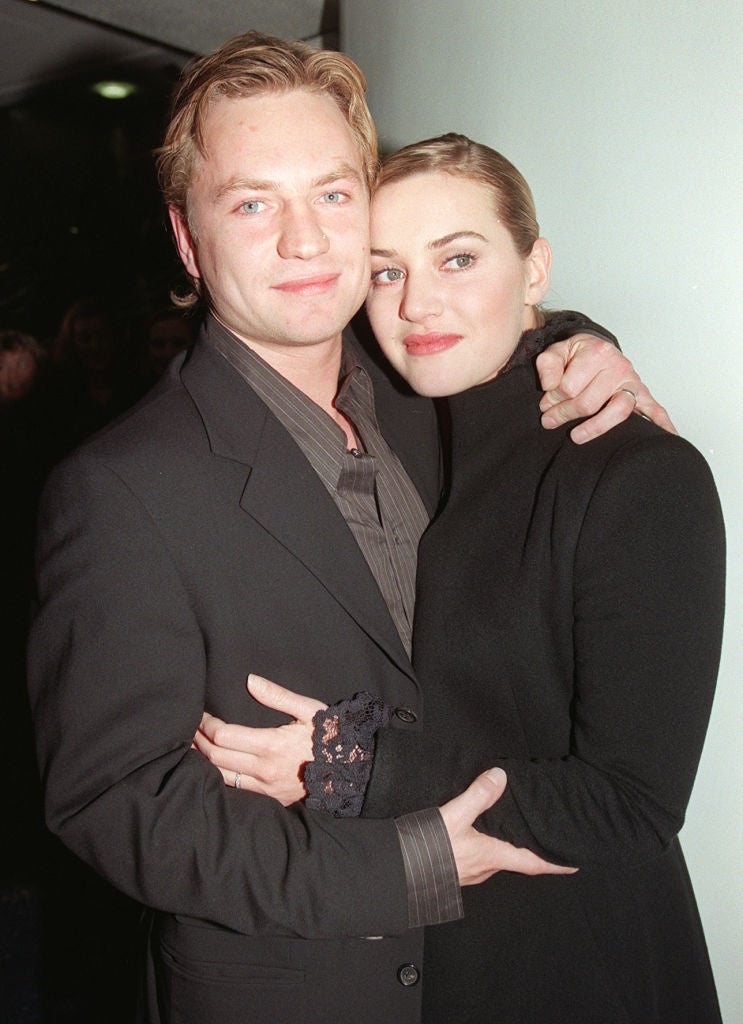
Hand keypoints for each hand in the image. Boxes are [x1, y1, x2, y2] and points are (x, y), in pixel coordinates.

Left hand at [193, 674, 326, 805]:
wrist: (353, 770)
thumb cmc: (331, 735)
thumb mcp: (309, 709)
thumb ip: (277, 696)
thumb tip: (250, 681)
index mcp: (271, 745)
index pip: (224, 736)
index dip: (206, 725)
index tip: (200, 715)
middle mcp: (264, 770)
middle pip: (216, 758)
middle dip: (198, 742)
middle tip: (189, 729)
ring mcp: (267, 788)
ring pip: (222, 777)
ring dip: (204, 762)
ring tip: (194, 747)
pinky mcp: (271, 799)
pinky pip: (238, 789)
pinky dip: (220, 776)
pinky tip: (214, 767)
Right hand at [440, 768, 575, 884]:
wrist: (397, 871)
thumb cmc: (428, 848)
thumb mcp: (454, 815)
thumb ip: (478, 795)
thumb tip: (501, 776)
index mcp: (492, 856)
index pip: (533, 863)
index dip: (555, 864)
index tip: (576, 864)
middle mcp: (485, 868)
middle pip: (515, 858)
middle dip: (529, 849)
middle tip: (541, 834)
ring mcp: (469, 871)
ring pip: (496, 857)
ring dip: (506, 846)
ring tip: (511, 828)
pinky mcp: (454, 869)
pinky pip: (479, 857)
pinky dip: (487, 846)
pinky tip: (477, 833)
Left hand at [536, 334, 676, 443]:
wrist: (597, 348)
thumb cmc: (577, 354)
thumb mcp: (557, 351)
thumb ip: (548, 365)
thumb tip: (550, 386)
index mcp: (597, 352)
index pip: (569, 387)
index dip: (552, 399)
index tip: (545, 404)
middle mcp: (618, 366)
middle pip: (589, 402)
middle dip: (564, 414)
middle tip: (550, 420)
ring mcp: (632, 382)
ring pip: (618, 411)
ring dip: (594, 427)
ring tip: (575, 436)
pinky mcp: (642, 395)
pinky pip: (655, 410)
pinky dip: (661, 423)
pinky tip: (666, 435)